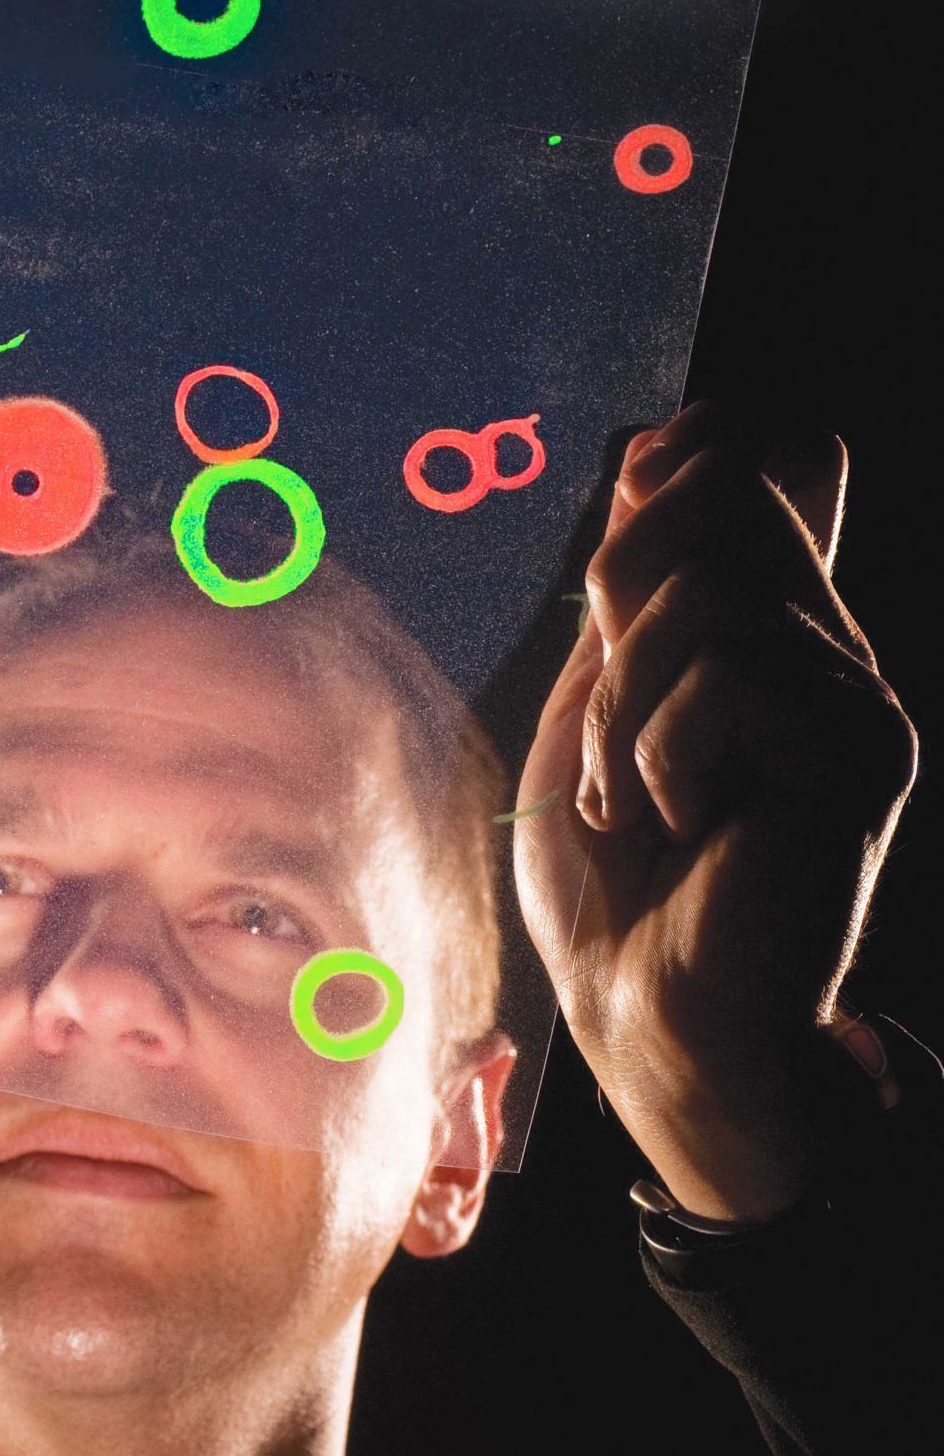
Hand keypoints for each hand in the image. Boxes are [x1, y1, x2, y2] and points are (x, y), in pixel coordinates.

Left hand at [513, 403, 916, 1218]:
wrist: (647, 1020)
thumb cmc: (610, 881)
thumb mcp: (597, 697)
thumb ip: (640, 583)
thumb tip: (677, 435)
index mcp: (767, 629)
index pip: (753, 459)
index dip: (673, 473)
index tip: (611, 588)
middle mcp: (826, 650)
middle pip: (721, 493)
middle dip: (617, 595)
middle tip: (609, 732)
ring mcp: (851, 701)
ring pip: (708, 596)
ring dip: (621, 709)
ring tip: (628, 801)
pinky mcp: (859, 756)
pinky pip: (727, 680)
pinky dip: (657, 755)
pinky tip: (679, 828)